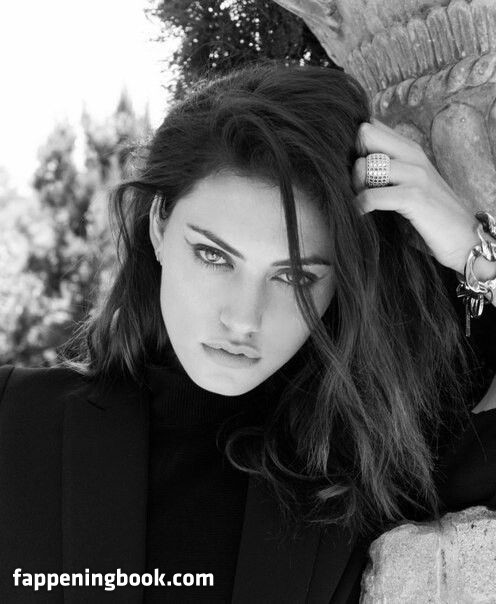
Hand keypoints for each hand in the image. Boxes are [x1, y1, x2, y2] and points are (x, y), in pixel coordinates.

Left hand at [352, 118, 492, 277]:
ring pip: (363, 165)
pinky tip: (362, 215)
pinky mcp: (414, 197)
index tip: (358, 171)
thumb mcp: (408, 186)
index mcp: (411, 149)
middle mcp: (413, 155)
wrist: (464, 239)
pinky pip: (371, 196)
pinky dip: (360, 206)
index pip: (372, 126)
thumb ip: (387, 172)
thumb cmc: (430, 216)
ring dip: (355, 186)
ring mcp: (415, 174)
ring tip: (360, 202)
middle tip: (356, 184)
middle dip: (352, 158)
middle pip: (365, 133)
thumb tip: (352, 168)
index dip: (357, 146)